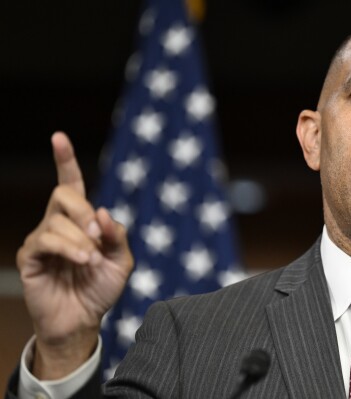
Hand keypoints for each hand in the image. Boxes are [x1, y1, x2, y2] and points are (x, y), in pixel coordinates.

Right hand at [16, 132, 133, 378]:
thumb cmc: (100, 288)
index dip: (65, 160)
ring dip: (80, 237)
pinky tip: (81, 260)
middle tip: (98, 235)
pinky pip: (45, 239)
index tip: (59, 137)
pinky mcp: (30, 256)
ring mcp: (42, 238)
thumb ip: (118, 235)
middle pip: (64, 193)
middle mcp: (59, 223)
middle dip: (84, 210)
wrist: (83, 320)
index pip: (71, 184)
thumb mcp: (122, 261)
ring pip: (56, 218)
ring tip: (91, 259)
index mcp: (81, 220)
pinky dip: (68, 247)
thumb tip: (104, 211)